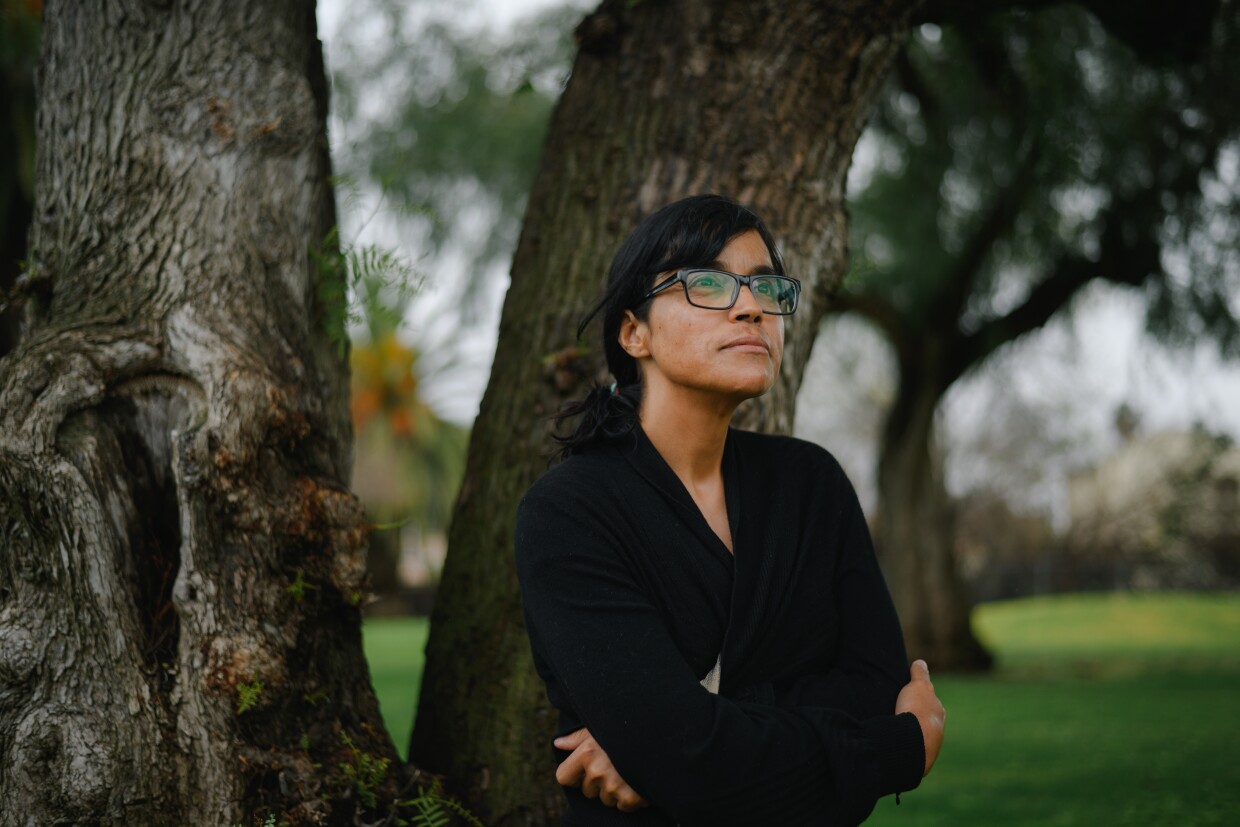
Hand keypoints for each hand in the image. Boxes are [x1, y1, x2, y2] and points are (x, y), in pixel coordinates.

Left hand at [554, 727, 648, 811]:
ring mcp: (614, 787)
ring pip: (604, 799)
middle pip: (586, 790)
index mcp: (586, 753)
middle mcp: (597, 772)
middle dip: (597, 781)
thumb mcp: (600, 728)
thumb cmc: (626, 730)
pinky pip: (622, 805)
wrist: (661, 738)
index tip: (585, 769)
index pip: (563, 777)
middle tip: (614, 765)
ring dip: (613, 790)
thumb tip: (558, 743)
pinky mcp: (630, 798)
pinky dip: (629, 797)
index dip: (573, 775)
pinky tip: (636, 781)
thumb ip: (577, 738)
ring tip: (626, 771)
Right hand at [894, 659, 945, 775]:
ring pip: (918, 738)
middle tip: (900, 713)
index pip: (932, 703)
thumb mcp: (918, 686)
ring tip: (894, 730)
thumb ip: (920, 675)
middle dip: (916, 719)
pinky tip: (895, 744)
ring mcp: (928, 748)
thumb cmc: (917, 711)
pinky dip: (903, 745)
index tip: (911, 696)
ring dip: (909, 734)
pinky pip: (910, 750)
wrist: (915, 743)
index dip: (922, 698)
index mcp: (938, 713)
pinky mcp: (917, 761)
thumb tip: (921, 662)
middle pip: (926, 722)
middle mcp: (937, 731)